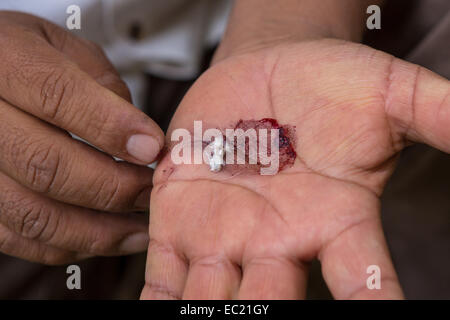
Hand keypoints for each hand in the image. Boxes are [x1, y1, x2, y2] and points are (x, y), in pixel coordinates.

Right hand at [0, 12, 163, 263]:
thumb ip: (101, 83)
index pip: (57, 95)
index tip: (153, 148)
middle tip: (152, 192)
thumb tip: (139, 139)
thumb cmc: (25, 58)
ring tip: (141, 230)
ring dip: (98, 230)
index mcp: (3, 61)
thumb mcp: (61, 46)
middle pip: (46, 165)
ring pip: (33, 214)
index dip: (111, 127)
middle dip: (114, 187)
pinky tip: (105, 237)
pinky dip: (69, 245)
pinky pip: (19, 238)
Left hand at [141, 39, 448, 298]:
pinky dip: (157, 304)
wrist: (266, 74)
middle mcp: (279, 243)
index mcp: (335, 222)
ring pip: (214, 303)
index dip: (376, 307)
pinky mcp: (178, 222)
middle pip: (276, 305)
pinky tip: (151, 317)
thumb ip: (435, 113)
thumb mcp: (388, 93)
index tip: (387, 318)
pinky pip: (164, 277)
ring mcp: (224, 238)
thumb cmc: (330, 85)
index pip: (364, 282)